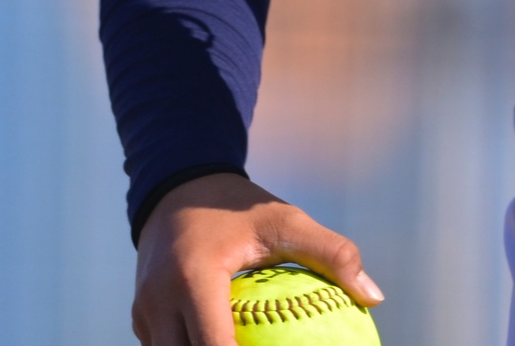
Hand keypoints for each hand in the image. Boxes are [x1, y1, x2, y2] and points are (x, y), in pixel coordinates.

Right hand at [131, 172, 382, 345]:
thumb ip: (330, 253)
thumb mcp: (284, 220)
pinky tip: (230, 342)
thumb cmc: (237, 207)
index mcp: (192, 278)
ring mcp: (144, 312)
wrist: (178, 184)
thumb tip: (373, 296)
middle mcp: (158, 300)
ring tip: (251, 342)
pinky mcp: (140, 318)